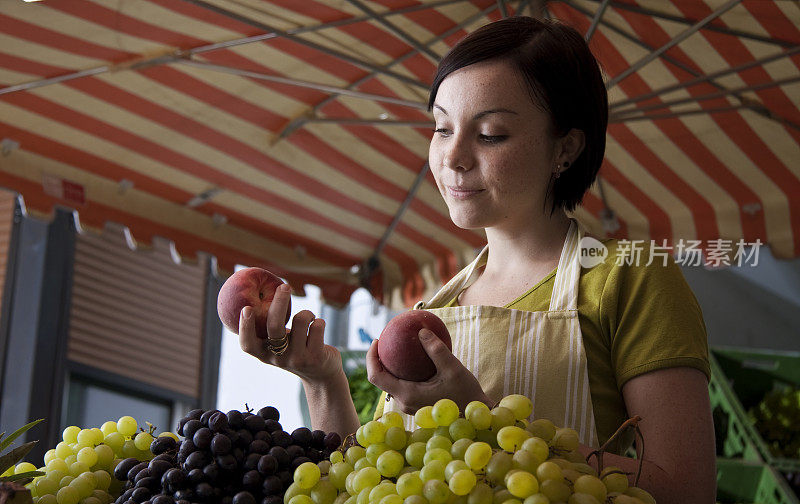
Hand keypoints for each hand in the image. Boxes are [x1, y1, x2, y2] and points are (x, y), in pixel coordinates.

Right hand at [238, 283, 342, 382]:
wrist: (321, 374)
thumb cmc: (295, 350)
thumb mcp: (279, 344)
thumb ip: (269, 328)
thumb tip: (258, 292)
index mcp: (264, 354)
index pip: (248, 345)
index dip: (245, 327)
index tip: (247, 308)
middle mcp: (279, 358)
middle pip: (274, 326)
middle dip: (279, 303)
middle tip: (284, 286)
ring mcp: (297, 358)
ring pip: (301, 320)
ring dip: (307, 313)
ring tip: (309, 318)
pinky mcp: (315, 357)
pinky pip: (317, 326)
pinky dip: (319, 321)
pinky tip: (318, 328)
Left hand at [366, 328, 490, 413]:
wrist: (475, 415)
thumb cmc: (466, 394)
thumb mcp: (453, 368)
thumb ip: (436, 350)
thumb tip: (421, 331)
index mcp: (407, 395)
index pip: (376, 377)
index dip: (370, 358)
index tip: (376, 340)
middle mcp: (404, 403)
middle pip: (381, 380)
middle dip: (379, 359)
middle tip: (387, 339)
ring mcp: (410, 406)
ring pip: (391, 383)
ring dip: (390, 366)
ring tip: (397, 346)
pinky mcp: (416, 405)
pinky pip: (403, 386)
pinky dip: (402, 372)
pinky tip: (412, 358)